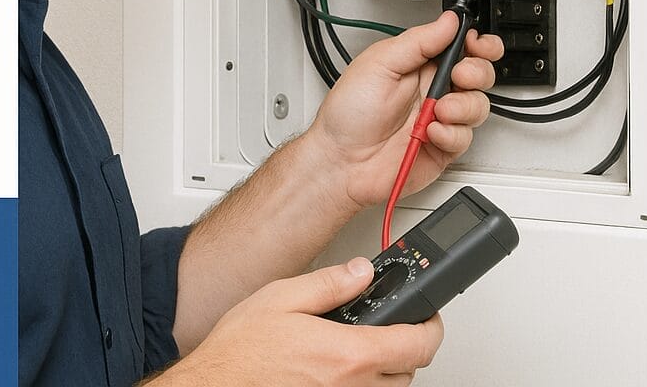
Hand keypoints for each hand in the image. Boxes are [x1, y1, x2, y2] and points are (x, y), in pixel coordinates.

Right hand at [163, 258, 442, 384]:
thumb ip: (329, 283)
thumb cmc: (240, 351)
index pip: (418, 344)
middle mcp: (353, 386)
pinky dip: (363, 384)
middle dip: (406, 345)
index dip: (431, 327)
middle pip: (409, 370)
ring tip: (361, 347)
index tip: (427, 316)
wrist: (215, 384)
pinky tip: (339, 370)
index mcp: (348, 353)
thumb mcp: (281, 298)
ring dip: (386, 369)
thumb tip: (361, 272)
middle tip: (390, 326)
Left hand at [309, 11, 504, 210]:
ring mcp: (439, 119)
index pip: (459, 47)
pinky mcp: (443, 147)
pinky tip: (430, 133)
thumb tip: (449, 21)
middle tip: (459, 76)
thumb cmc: (348, 113)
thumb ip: (418, 42)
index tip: (478, 44)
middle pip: (479, 75)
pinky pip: (465, 138)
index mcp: (417, 65)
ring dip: (463, 106)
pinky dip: (451, 134)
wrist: (340, 159)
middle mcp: (432, 90)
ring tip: (438, 110)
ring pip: (478, 106)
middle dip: (477, 72)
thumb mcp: (378, 64)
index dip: (477, 43)